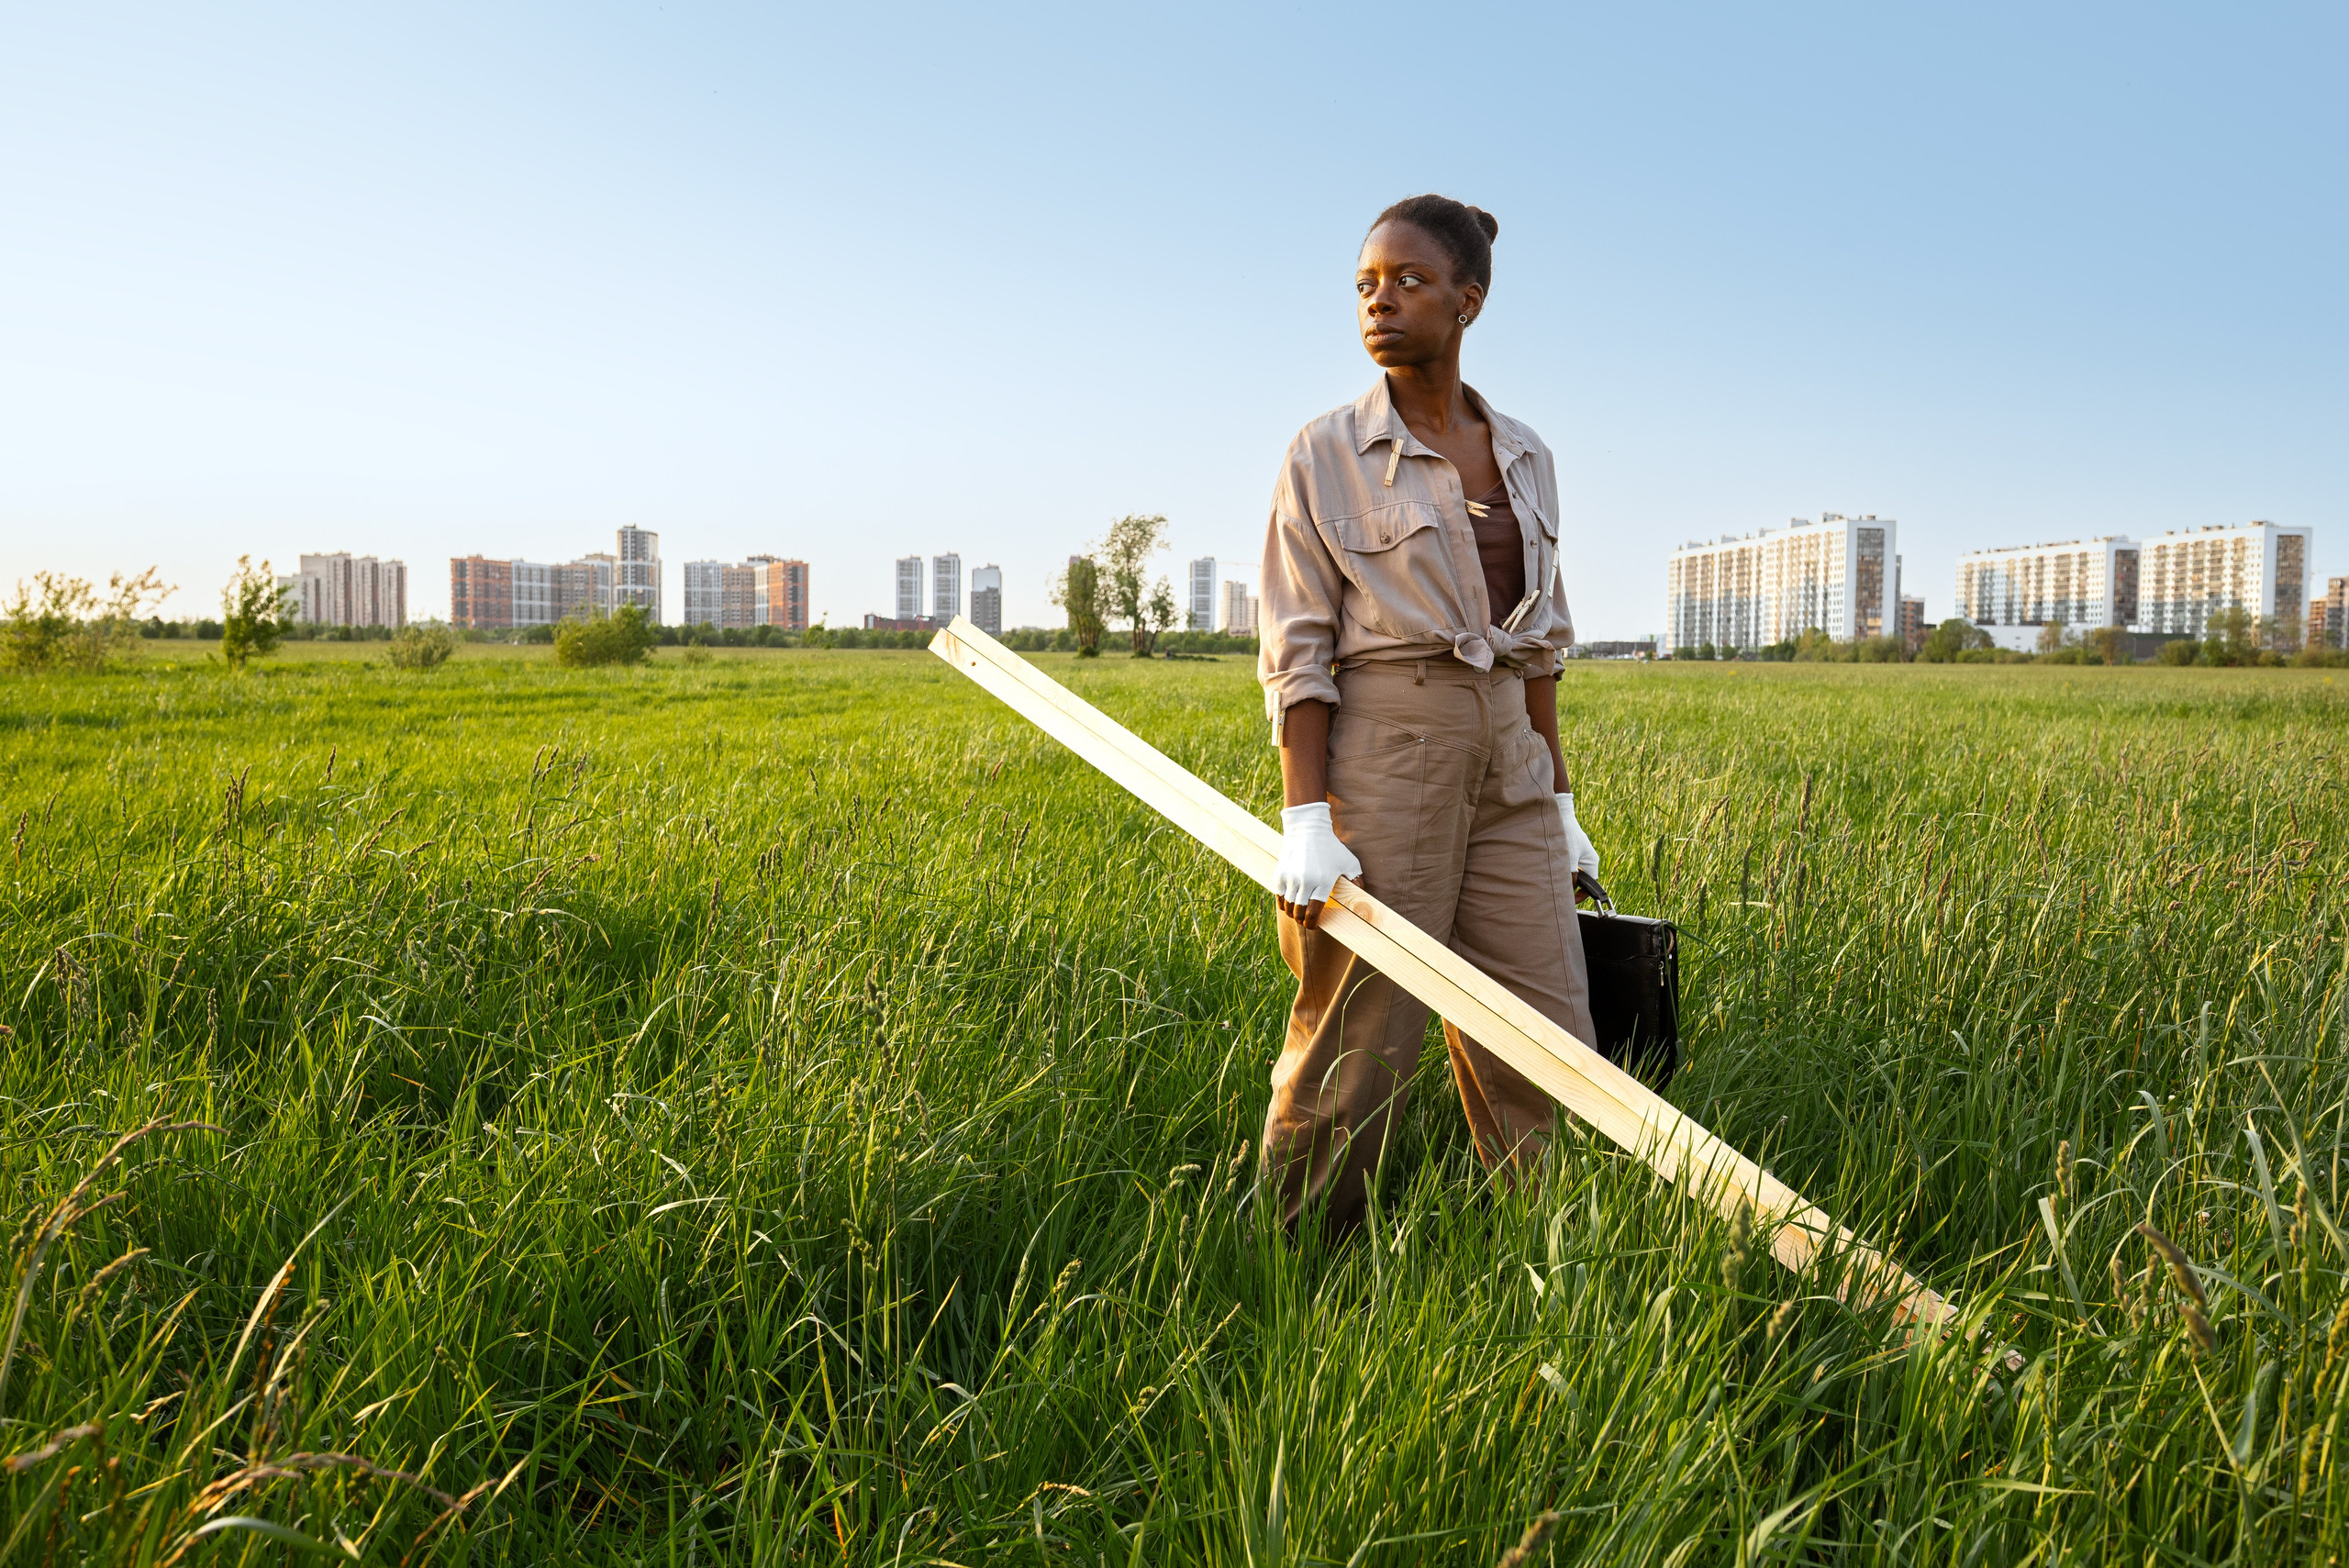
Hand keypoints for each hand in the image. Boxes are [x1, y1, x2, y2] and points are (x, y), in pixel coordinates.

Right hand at [1274, 801, 1361, 928]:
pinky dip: (1283, 903)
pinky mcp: (1280, 873)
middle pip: (1299, 912)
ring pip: (1288, 906)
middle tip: (1305, 920)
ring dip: (1292, 913)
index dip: (1312, 923)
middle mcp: (1305, 882)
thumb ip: (1357, 880)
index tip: (1314, 925)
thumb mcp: (1350, 862)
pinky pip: (1279, 896)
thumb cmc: (1331, 847)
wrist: (1307, 829)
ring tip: (1297, 913)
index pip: (1313, 913)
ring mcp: (1291, 878)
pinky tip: (1289, 904)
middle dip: (1302, 920)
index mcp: (1323, 882)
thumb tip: (1363, 896)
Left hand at [1555, 792, 1599, 893]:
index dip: (1581, 896)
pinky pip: (1566, 868)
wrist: (1559, 815)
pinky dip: (1559, 872)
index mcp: (1592, 862)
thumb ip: (1570, 875)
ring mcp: (1578, 857)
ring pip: (1572, 875)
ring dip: (1563, 880)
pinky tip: (1550, 873)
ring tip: (1552, 883)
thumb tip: (1567, 890)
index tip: (1570, 901)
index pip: (1591, 886)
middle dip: (1570, 889)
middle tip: (1558, 895)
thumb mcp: (1569, 856)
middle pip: (1581, 882)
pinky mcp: (1569, 854)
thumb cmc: (1567, 833)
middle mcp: (1586, 861)